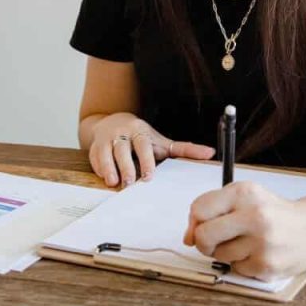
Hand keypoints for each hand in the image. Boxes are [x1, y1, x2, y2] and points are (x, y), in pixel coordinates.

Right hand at [87, 113, 215, 187]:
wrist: (112, 122)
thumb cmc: (142, 137)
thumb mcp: (162, 141)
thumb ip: (184, 149)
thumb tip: (210, 153)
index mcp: (140, 131)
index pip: (143, 144)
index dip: (146, 160)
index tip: (149, 176)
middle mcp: (122, 133)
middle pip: (123, 149)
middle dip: (126, 167)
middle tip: (130, 183)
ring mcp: (107, 139)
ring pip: (106, 153)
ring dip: (110, 169)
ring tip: (115, 183)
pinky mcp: (95, 147)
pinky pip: (95, 158)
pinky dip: (99, 168)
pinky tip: (105, 178)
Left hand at [183, 181, 305, 280]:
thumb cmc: (274, 213)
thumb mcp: (246, 198)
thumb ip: (213, 210)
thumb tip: (187, 238)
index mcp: (245, 192)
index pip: (199, 209)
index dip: (194, 221)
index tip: (201, 225)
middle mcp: (254, 215)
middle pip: (203, 236)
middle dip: (203, 242)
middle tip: (216, 240)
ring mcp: (262, 243)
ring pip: (218, 255)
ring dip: (226, 253)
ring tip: (247, 243)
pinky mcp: (267, 265)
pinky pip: (236, 269)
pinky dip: (242, 264)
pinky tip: (258, 253)